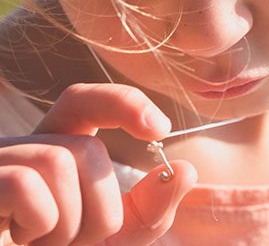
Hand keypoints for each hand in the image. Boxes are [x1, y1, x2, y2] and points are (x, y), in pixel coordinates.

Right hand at [0, 83, 196, 245]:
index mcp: (56, 148)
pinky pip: (27, 185)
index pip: (84, 101)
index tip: (160, 128)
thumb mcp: (112, 237)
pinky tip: (23, 240)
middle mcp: (25, 146)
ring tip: (47, 245)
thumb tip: (186, 170)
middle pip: (87, 149)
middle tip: (76, 241)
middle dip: (99, 208)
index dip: (123, 102)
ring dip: (70, 224)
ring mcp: (0, 161)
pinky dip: (41, 225)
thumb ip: (149, 209)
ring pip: (62, 161)